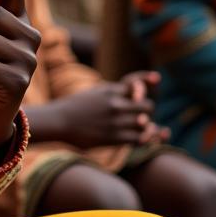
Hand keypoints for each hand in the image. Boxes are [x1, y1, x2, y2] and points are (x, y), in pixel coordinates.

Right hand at [37, 70, 168, 148]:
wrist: (59, 121)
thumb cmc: (76, 108)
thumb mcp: (94, 93)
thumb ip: (114, 91)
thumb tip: (138, 92)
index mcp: (109, 90)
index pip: (134, 82)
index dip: (146, 79)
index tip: (156, 77)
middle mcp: (115, 103)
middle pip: (147, 105)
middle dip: (145, 110)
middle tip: (138, 114)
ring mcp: (115, 121)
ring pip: (145, 123)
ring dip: (146, 126)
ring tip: (140, 128)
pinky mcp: (114, 137)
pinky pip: (139, 138)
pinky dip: (144, 139)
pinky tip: (139, 137)